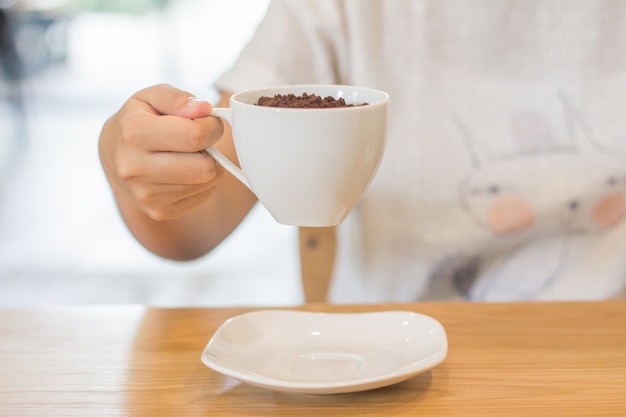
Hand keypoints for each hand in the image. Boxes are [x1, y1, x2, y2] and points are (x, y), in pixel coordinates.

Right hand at [99, 84, 224, 219]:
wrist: (114, 157)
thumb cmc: (138, 121)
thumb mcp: (152, 97)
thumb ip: (178, 99)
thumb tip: (204, 109)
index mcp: (133, 133)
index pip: (195, 136)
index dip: (212, 126)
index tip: (207, 122)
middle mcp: (135, 168)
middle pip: (205, 167)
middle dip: (210, 150)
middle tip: (197, 141)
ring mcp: (146, 195)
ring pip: (207, 182)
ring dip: (207, 166)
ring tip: (186, 155)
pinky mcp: (158, 211)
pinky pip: (203, 196)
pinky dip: (201, 183)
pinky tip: (183, 171)